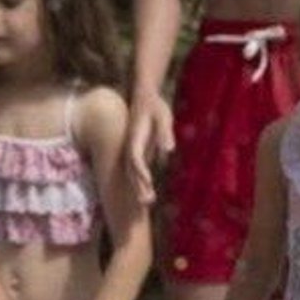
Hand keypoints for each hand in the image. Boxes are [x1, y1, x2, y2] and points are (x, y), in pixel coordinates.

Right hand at [126, 89, 174, 204]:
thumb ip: (165, 133)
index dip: (141, 172)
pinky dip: (140, 182)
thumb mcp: (163, 117)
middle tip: (146, 202)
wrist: (145, 97)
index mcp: (135, 139)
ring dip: (138, 187)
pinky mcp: (137, 151)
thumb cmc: (155, 106)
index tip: (148, 182)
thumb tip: (169, 149)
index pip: (135, 159)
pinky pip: (136, 170)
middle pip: (131, 170)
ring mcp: (132, 150)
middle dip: (138, 186)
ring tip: (146, 203)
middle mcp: (130, 147)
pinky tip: (147, 191)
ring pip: (132, 173)